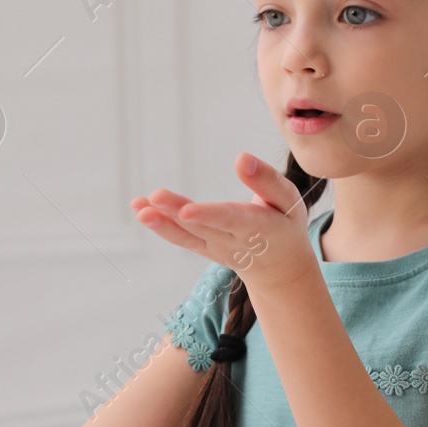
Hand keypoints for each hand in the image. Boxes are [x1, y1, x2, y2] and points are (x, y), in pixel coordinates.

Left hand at [131, 153, 316, 293]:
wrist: (279, 268)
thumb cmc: (284, 225)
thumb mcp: (288, 201)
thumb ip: (266, 180)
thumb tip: (241, 158)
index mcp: (257, 227)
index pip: (230, 219)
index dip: (209, 215)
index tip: (187, 210)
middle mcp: (232, 241)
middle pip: (202, 226)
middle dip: (177, 212)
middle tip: (154, 197)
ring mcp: (215, 247)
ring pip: (186, 236)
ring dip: (161, 223)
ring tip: (140, 209)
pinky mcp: (203, 248)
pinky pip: (181, 238)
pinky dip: (160, 225)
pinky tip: (140, 209)